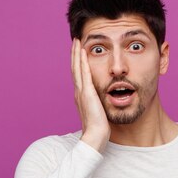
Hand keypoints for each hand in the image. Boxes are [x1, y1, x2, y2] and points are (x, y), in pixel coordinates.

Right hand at [71, 38, 109, 152]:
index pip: (79, 75)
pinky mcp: (87, 93)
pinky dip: (83, 62)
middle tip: (75, 40)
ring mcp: (81, 92)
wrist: (95, 137)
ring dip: (77, 53)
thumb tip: (102, 102)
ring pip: (77, 68)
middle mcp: (79, 92)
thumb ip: (98, 104)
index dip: (78, 62)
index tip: (79, 51)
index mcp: (81, 96)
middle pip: (75, 68)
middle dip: (75, 54)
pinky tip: (84, 52)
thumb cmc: (98, 129)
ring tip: (77, 41)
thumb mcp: (98, 112)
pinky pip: (84, 73)